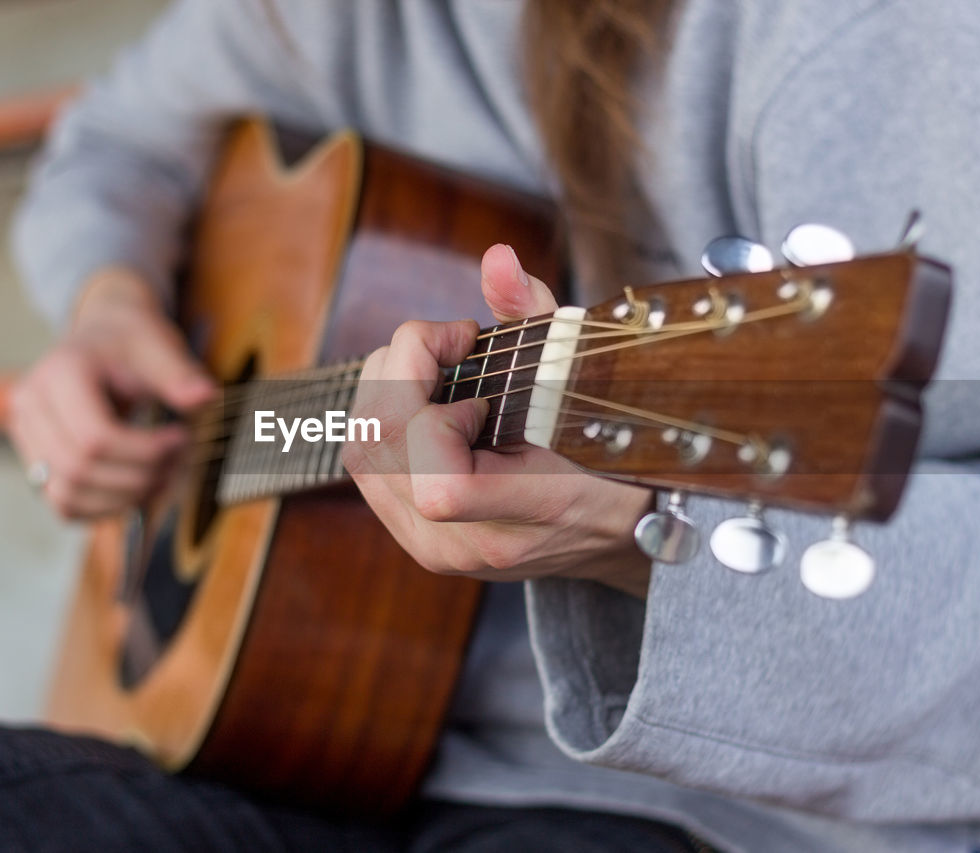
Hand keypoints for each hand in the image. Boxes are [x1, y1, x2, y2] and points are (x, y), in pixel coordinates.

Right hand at [8, 268, 213, 519]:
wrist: (103, 336)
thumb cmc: (131, 341)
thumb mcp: (158, 346)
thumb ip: (179, 373)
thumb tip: (206, 396)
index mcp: (60, 373)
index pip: (95, 437)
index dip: (144, 451)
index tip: (182, 439)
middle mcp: (30, 405)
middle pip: (79, 469)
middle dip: (138, 477)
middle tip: (178, 462)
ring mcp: (25, 435)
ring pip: (67, 495)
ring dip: (122, 498)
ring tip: (162, 478)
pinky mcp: (35, 459)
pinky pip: (64, 504)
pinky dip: (104, 508)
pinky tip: (138, 488)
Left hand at [343, 245, 654, 595]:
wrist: (618, 528)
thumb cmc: (612, 449)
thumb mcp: (586, 377)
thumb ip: (537, 317)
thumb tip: (496, 260)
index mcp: (531, 512)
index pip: (442, 488)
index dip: (440, 422)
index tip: (481, 390)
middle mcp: (471, 544)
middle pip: (381, 452)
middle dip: (401, 374)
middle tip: (452, 349)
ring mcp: (437, 549)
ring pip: (360, 455)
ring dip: (387, 388)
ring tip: (438, 370)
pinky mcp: (417, 539)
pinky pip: (366, 467)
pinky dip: (385, 417)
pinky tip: (426, 401)